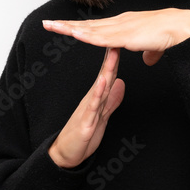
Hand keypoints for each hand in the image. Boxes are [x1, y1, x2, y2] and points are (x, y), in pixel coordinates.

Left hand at [42, 8, 189, 65]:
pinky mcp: (126, 35)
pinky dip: (86, 35)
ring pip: (89, 28)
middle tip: (47, 24)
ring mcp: (121, 27)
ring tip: (51, 27)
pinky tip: (74, 34)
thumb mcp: (154, 45)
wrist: (183, 27)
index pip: (97, 26)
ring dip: (69, 28)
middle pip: (87, 24)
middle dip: (66, 25)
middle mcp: (119, 23)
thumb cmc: (172, 34)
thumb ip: (148, 51)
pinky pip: (101, 36)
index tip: (65, 27)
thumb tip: (147, 60)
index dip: (80, 26)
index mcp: (125, 25)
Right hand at [48, 47, 125, 168]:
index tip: (123, 40)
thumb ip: (112, 99)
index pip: (108, 74)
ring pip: (100, 86)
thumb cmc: (84, 134)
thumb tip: (121, 83)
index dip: (116, 58)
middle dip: (113, 57)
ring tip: (113, 53)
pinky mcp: (86, 122)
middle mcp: (92, 99)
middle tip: (119, 37)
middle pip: (105, 75)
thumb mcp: (102, 115)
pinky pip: (93, 105)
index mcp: (97, 97)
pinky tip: (103, 81)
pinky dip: (98, 93)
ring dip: (106, 69)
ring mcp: (88, 109)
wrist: (67, 153)